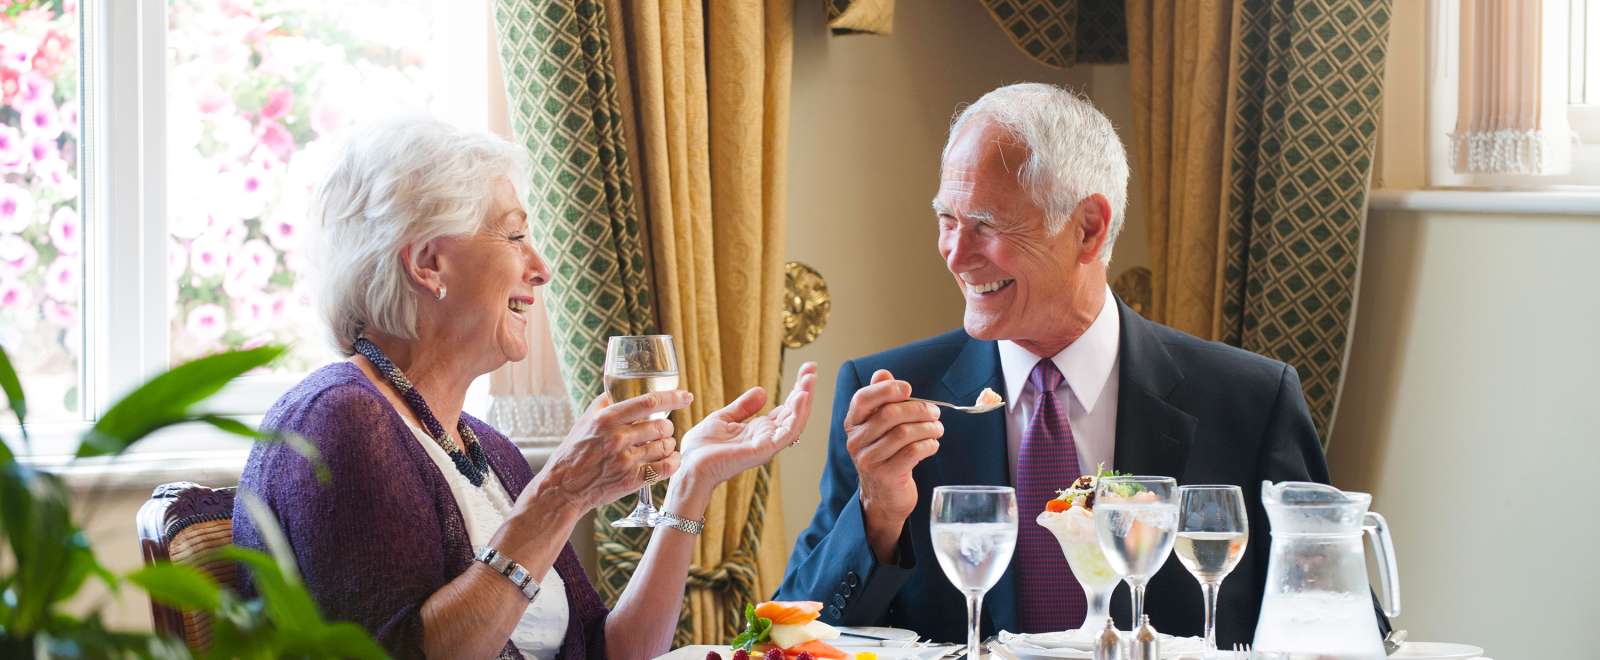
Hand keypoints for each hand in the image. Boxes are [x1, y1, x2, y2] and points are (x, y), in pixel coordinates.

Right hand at [523, 388, 692, 514]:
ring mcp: (625, 461)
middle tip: (661, 429)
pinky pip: (665, 468)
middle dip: (666, 427)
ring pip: (665, 446)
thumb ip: (606, 404)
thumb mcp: (585, 421)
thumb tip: (623, 388)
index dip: (672, 398)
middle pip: (661, 426)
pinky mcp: (631, 480)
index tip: (686, 396)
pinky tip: (670, 459)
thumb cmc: (574, 451)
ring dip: (668, 444)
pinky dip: (673, 462)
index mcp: (606, 419)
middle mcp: (617, 439)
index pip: (648, 402)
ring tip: (661, 445)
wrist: (564, 487)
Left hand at [676, 362, 818, 494]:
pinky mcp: (763, 450)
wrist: (689, 466)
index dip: (796, 390)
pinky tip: (801, 398)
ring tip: (810, 379)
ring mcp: (767, 445)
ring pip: (795, 422)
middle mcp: (767, 438)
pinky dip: (796, 415)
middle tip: (812, 368)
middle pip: (794, 413)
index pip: (785, 409)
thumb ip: (743, 407)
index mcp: (759, 431)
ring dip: (805, 400)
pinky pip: (786, 433)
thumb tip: (763, 391)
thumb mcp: (723, 418)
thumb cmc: (702, 449)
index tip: (805, 370)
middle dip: (805, 390)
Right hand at [845, 369, 942, 561]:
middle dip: (918, 409)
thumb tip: (882, 373)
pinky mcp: (886, 475)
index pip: (863, 398)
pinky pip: (913, 452)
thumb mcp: (879, 426)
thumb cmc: (885, 455)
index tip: (908, 389)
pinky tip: (933, 444)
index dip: (887, 390)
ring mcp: (869, 460)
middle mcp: (855, 441)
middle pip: (889, 414)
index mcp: (853, 423)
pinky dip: (928, 444)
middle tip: (935, 412)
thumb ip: (881, 399)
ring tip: (937, 428)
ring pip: (904, 433)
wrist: (883, 497)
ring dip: (928, 428)